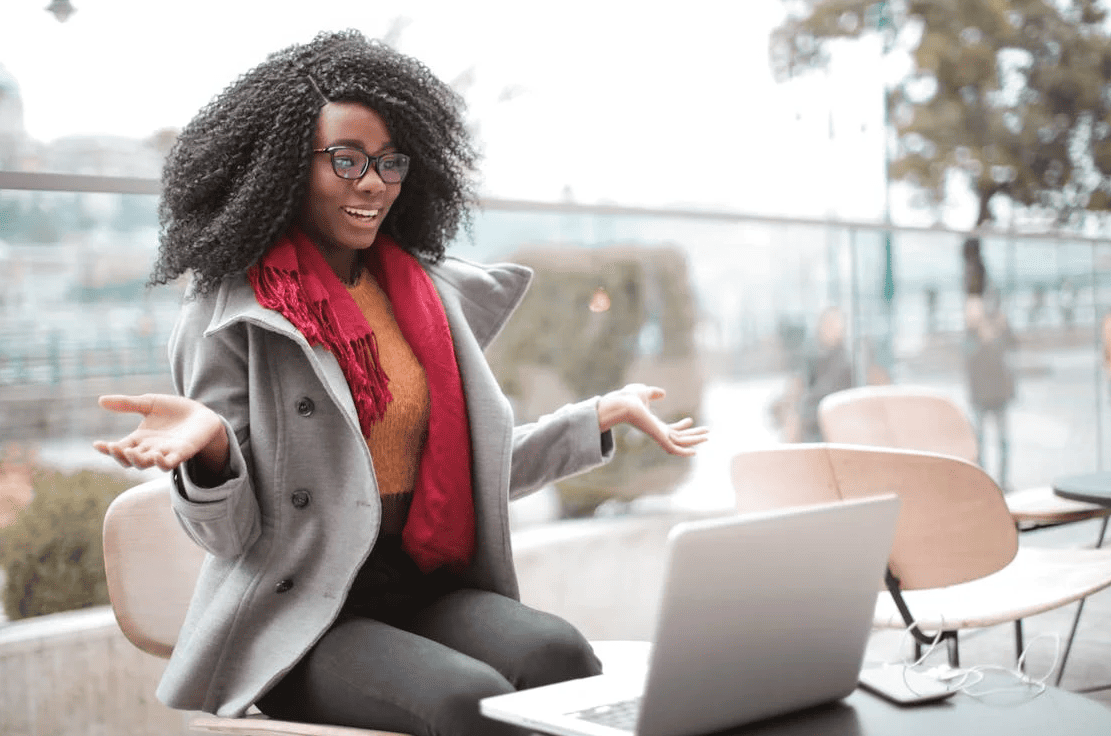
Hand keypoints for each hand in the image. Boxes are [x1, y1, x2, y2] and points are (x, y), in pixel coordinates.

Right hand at [93, 394, 228, 473]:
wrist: (201, 413)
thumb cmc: (173, 410)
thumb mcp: (149, 403)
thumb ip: (127, 404)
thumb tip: (100, 400)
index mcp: (139, 439)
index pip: (119, 447)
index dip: (107, 449)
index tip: (97, 444)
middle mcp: (149, 449)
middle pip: (129, 459)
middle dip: (119, 455)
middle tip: (114, 447)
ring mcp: (165, 453)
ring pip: (146, 464)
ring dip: (136, 460)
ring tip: (129, 451)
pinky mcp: (181, 453)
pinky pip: (169, 464)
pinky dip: (161, 463)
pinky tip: (156, 455)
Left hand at [597, 384, 708, 456]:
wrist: (622, 403)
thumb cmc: (629, 398)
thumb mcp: (644, 392)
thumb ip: (653, 393)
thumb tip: (663, 393)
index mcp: (653, 424)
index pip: (671, 429)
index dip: (682, 426)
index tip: (690, 420)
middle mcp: (657, 432)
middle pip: (679, 437)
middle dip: (693, 435)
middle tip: (707, 433)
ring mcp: (658, 435)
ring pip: (680, 442)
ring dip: (694, 440)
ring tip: (707, 437)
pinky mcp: (658, 438)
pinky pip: (673, 448)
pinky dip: (683, 452)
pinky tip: (695, 452)